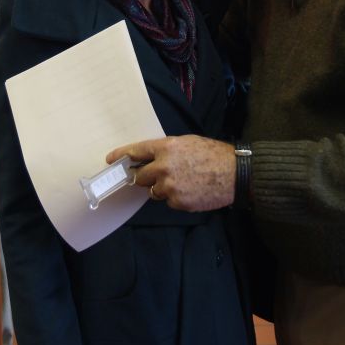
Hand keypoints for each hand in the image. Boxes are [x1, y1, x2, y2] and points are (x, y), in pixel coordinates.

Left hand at [106, 135, 235, 211]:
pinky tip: (190, 190)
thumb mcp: (188, 143)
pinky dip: (175, 197)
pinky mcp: (177, 201)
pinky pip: (168, 201)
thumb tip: (150, 158)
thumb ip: (166, 150)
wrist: (234, 174)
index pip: (136, 152)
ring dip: (162, 187)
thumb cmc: (213, 155)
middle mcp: (163, 167)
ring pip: (153, 191)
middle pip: (140, 176)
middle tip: (158, 174)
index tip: (111, 160)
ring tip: (183, 181)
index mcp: (166, 148)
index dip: (121, 156)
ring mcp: (169, 186)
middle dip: (145, 176)